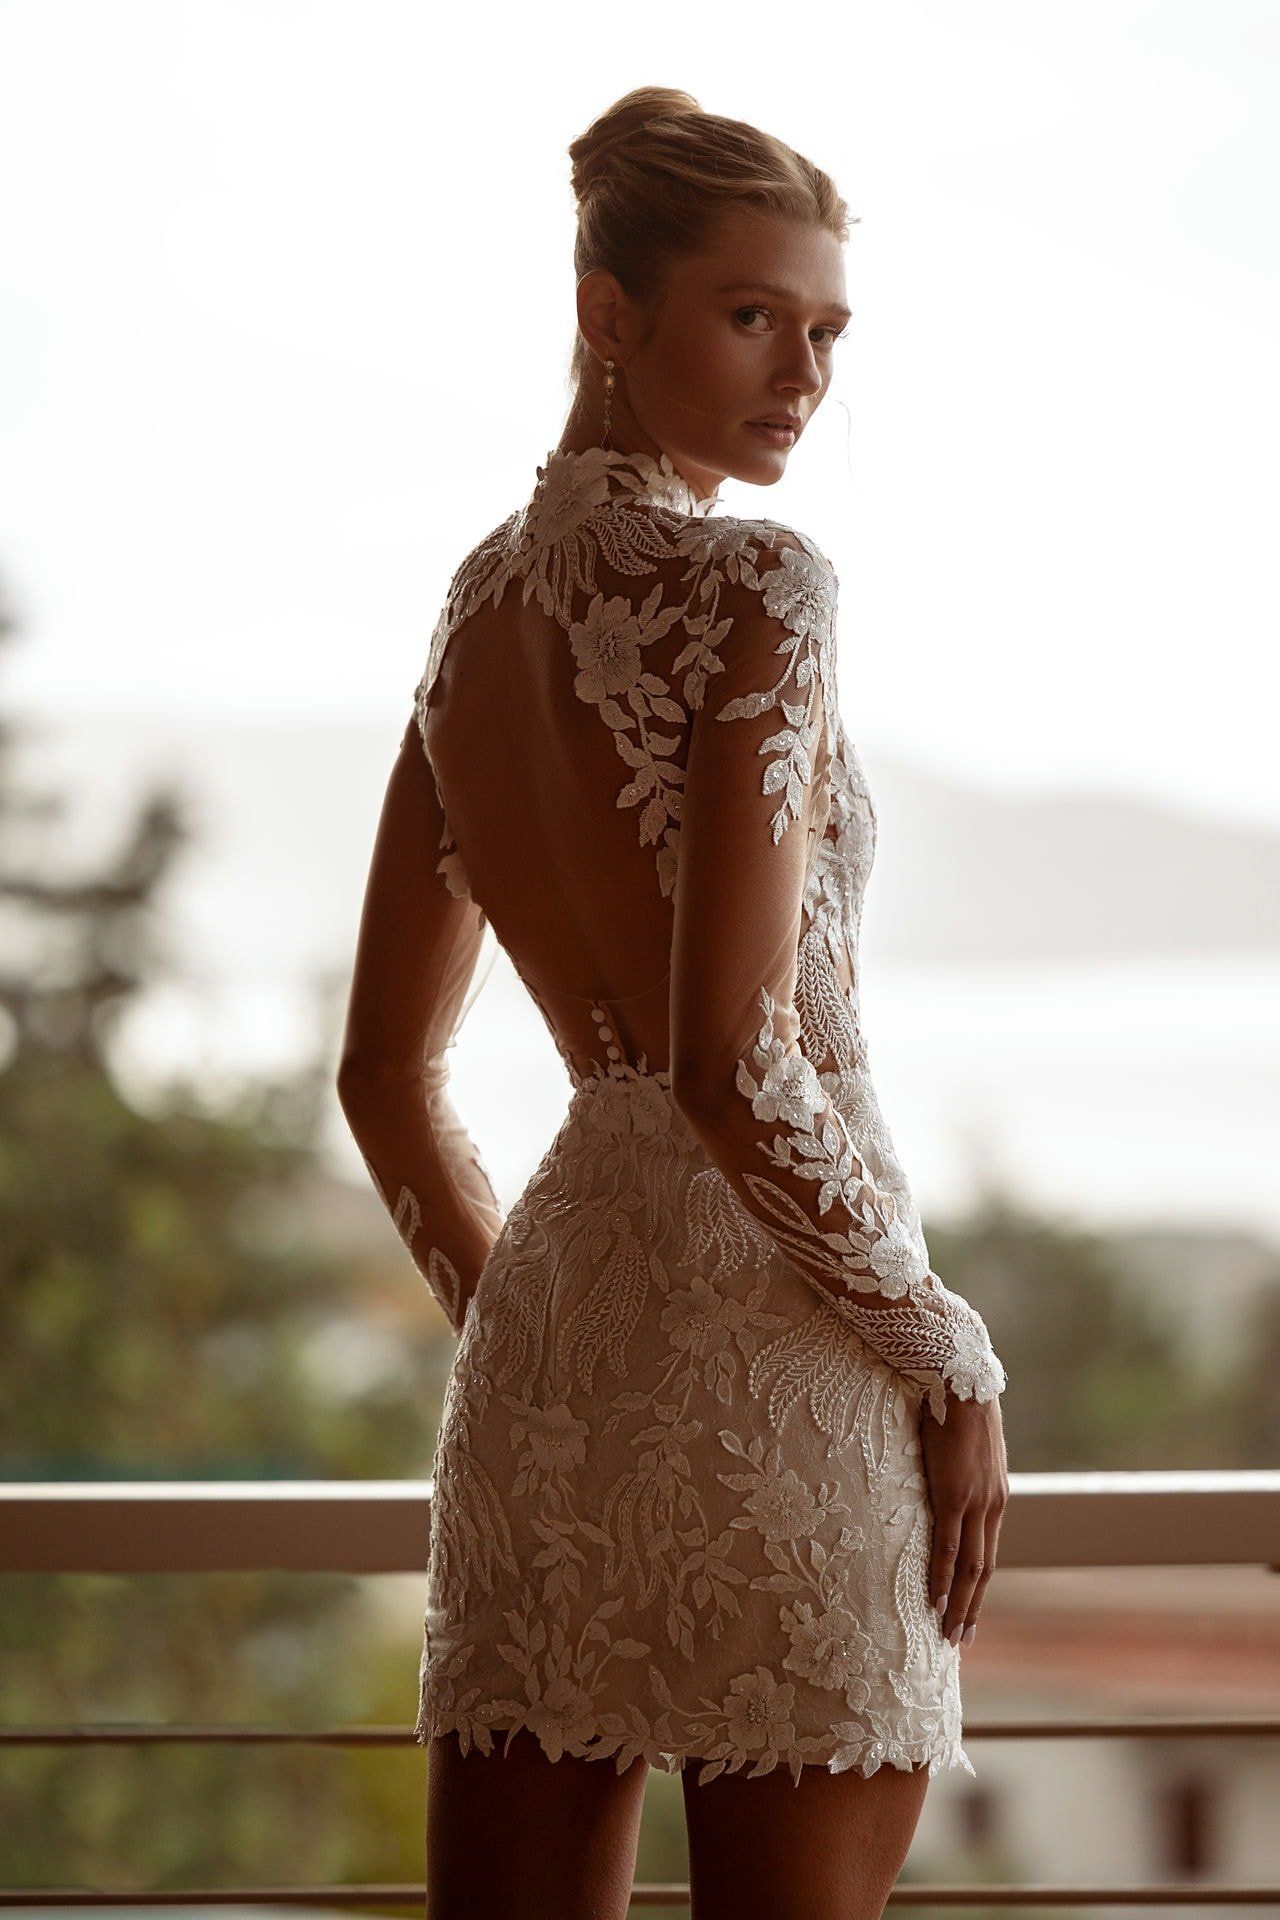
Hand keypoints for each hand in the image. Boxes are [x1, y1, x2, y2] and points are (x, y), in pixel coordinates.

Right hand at [918, 1390, 1007, 1651]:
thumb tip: (944, 1476)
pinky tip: (936, 1601)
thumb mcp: (964, 1447)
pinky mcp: (953, 1495)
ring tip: (948, 1633)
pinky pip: (948, 1546)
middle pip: (984, 1569)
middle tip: (960, 1640)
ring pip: (970, 1567)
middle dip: (973, 1608)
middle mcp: (992, 1506)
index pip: (988, 1553)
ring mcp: (974, 1502)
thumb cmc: (956, 1404)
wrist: (962, 1378)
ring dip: (959, 1604)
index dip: (978, 1587)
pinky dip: (943, 1578)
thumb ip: (959, 1470)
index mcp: (995, 1496)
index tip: (969, 1611)